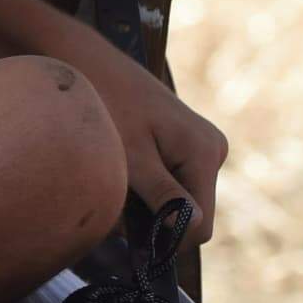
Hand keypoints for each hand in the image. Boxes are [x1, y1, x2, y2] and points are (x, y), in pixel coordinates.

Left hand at [99, 59, 227, 240]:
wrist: (89, 63)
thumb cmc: (106, 104)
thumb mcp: (131, 158)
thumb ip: (164, 196)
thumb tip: (193, 230)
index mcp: (205, 153)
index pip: (201, 226)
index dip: (168, 238)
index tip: (130, 233)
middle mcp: (212, 150)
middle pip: (191, 214)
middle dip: (155, 220)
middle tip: (116, 202)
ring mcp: (200, 146)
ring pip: (180, 200)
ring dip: (148, 204)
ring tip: (117, 181)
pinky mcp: (185, 143)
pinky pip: (172, 182)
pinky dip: (148, 187)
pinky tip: (124, 171)